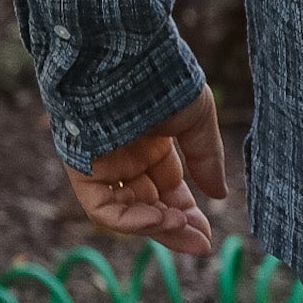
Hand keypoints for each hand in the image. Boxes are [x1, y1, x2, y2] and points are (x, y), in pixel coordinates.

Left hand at [62, 85, 227, 255]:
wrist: (127, 59)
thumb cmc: (165, 80)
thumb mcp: (196, 119)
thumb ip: (206, 158)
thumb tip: (220, 196)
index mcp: (153, 142)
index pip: (169, 189)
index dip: (188, 212)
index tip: (208, 235)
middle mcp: (128, 157)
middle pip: (150, 205)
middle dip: (175, 226)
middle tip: (201, 244)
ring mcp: (105, 164)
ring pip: (128, 210)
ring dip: (156, 225)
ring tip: (182, 226)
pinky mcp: (83, 169)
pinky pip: (102, 208)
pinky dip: (129, 219)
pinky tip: (158, 218)